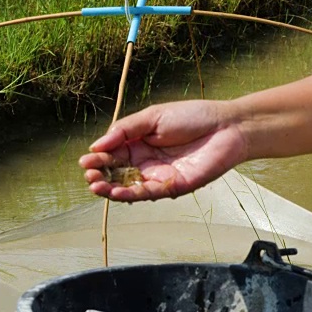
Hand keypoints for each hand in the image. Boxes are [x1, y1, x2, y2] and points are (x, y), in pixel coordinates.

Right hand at [79, 100, 248, 201]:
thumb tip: (97, 145)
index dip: (98, 158)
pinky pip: (147, 194)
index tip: (85, 161)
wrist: (226, 127)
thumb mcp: (153, 117)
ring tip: (94, 185)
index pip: (112, 154)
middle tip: (89, 174)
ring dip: (109, 189)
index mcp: (139, 142)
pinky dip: (130, 195)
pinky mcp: (172, 187)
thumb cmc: (193, 116)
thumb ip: (125, 129)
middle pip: (116, 172)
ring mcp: (158, 176)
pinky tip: (115, 192)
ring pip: (128, 186)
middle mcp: (146, 162)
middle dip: (100, 175)